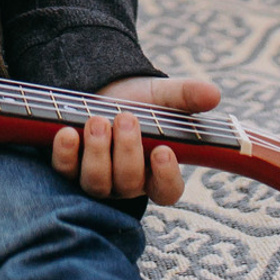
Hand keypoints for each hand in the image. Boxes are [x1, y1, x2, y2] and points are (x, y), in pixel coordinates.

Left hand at [50, 75, 220, 204]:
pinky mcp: (69, 168)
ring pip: (97, 183)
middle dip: (127, 151)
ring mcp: (97, 178)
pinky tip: (67, 132)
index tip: (163, 152)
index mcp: (156, 171)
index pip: (167, 190)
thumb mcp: (162, 95)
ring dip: (97, 152)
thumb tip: (214, 93)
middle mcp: (127, 182)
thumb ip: (186, 96)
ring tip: (97, 121)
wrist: (102, 89)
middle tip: (126, 117)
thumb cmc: (139, 100)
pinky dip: (65, 153)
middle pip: (129, 184)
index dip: (166, 177)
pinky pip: (65, 171)